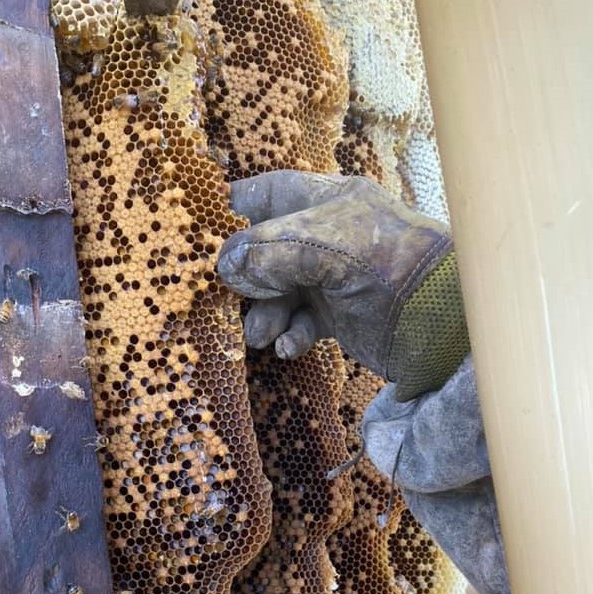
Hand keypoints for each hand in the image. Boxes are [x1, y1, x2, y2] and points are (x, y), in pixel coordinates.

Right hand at [218, 170, 468, 400]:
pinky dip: (291, 334)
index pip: (267, 193)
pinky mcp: (339, 313)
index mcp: (325, 201)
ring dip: (264, 314)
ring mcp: (331, 276)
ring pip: (278, 290)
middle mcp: (325, 235)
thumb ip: (269, 252)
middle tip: (228, 300)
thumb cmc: (389, 269)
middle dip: (246, 277)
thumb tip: (225, 266)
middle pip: (265, 249)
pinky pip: (301, 320)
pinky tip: (291, 347)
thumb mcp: (326, 248)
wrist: (446, 325)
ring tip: (261, 335)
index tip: (201, 233)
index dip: (233, 209)